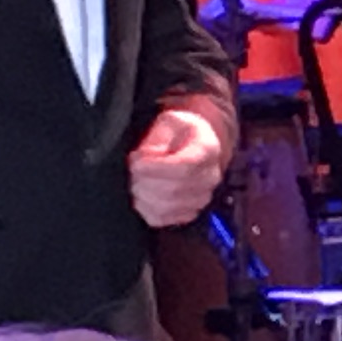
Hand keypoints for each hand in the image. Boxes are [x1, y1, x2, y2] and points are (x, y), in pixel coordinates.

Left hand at [127, 101, 230, 226]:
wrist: (194, 145)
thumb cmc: (179, 132)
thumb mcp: (170, 121)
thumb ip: (158, 137)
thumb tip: (146, 156)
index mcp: (208, 150)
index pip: (185, 167)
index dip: (156, 168)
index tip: (136, 162)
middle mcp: (210, 177)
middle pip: (174, 190)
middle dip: (145, 181)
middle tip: (131, 171)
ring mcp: (201, 198)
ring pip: (166, 207)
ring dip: (143, 196)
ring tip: (136, 181)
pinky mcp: (189, 212)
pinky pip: (162, 219)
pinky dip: (145, 209)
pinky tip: (141, 195)